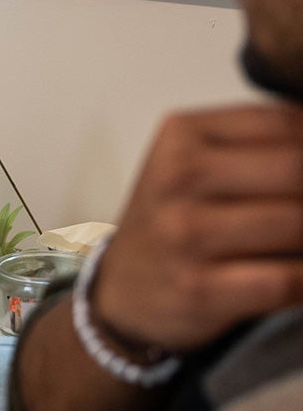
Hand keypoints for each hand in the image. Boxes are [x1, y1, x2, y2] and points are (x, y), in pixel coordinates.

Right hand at [91, 103, 302, 353]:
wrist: (125, 285)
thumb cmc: (175, 219)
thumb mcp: (195, 161)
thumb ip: (259, 143)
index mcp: (181, 135)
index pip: (284, 122)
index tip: (301, 175)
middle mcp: (178, 178)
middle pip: (295, 169)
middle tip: (298, 207)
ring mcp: (185, 233)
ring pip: (297, 224)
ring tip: (294, 240)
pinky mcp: (199, 288)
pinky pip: (287, 280)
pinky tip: (295, 273)